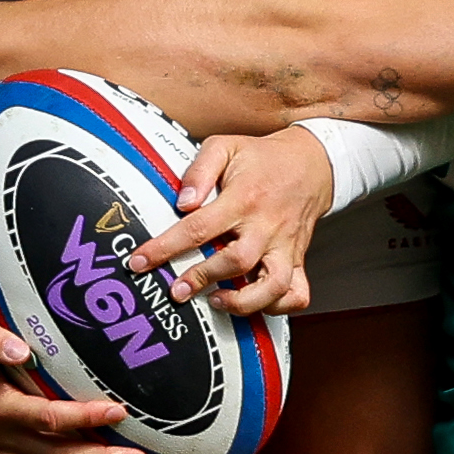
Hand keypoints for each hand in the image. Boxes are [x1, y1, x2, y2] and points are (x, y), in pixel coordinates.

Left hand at [130, 129, 330, 316]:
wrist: (313, 163)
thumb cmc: (262, 158)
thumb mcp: (225, 146)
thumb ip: (199, 171)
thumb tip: (183, 202)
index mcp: (244, 199)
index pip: (199, 227)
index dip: (166, 247)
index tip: (140, 262)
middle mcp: (267, 226)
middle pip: (237, 261)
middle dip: (203, 279)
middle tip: (176, 291)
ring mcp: (285, 246)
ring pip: (274, 286)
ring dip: (244, 302)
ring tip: (216, 301)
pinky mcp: (297, 259)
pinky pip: (297, 293)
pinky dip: (278, 307)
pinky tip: (253, 303)